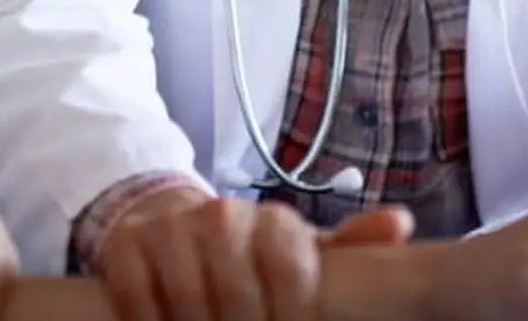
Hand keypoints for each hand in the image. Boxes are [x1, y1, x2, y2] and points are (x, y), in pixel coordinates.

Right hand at [94, 188, 414, 320]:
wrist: (173, 222)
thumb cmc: (250, 252)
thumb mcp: (302, 251)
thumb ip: (352, 246)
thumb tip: (400, 226)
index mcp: (275, 223)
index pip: (291, 273)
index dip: (292, 315)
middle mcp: (223, 217)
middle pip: (237, 298)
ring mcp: (172, 229)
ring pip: (187, 302)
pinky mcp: (127, 246)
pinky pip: (136, 298)